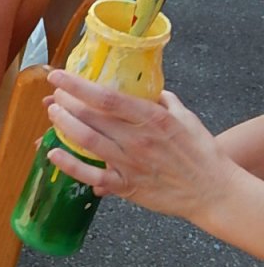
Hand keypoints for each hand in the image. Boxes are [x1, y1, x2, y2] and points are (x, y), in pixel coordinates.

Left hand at [45, 69, 235, 219]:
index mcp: (152, 118)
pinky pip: (92, 176)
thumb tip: (146, 88)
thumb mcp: (185, 117)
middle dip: (67, 102)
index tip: (60, 76)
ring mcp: (131, 163)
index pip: (107, 97)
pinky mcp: (127, 186)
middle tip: (55, 95)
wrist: (213, 191)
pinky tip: (54, 153)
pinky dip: (70, 165)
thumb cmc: (201, 151)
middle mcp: (138, 139)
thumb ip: (162, 100)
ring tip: (53, 113)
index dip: (78, 85)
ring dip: (65, 125)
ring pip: (88, 141)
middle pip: (92, 116)